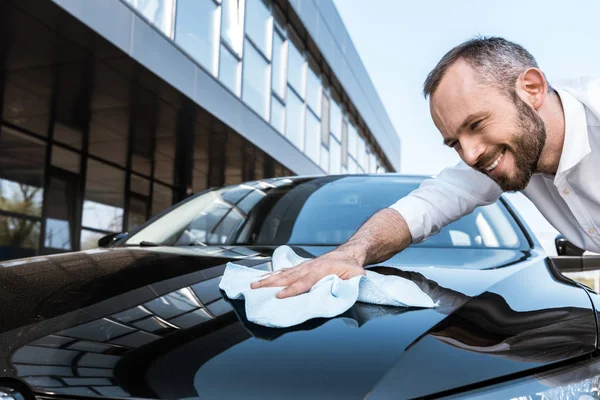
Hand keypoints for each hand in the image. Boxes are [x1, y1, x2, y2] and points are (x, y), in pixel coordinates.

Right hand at [250, 251, 365, 297]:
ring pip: (283, 273)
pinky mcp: (301, 267)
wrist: (349, 253)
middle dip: (270, 283)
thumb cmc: (352, 266)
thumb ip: (349, 285)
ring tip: (253, 285)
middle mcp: (309, 267)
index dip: (291, 290)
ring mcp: (304, 266)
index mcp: (322, 271)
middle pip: (287, 277)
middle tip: (256, 289)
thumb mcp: (356, 276)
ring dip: (267, 279)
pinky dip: (272, 274)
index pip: (304, 282)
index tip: (279, 296)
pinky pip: (285, 271)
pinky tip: (263, 279)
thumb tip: (339, 293)